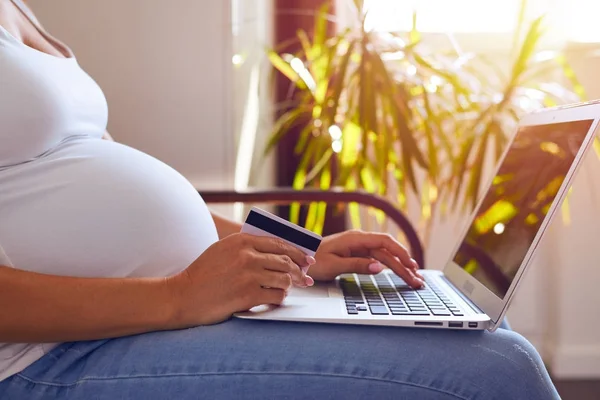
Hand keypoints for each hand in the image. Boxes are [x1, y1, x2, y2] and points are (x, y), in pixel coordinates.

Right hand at [166, 233, 314, 325]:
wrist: (183, 296)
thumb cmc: (202, 273)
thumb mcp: (222, 250)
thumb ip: (246, 247)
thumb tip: (278, 252)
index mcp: (241, 240)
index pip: (279, 243)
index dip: (297, 252)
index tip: (306, 259)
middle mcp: (247, 255)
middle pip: (285, 261)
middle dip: (299, 271)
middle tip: (305, 278)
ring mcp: (248, 276)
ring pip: (284, 279)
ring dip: (289, 286)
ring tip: (287, 290)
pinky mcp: (248, 295)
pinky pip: (275, 296)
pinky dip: (279, 298)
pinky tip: (276, 299)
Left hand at [310, 230, 423, 287]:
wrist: (301, 257)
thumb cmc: (313, 260)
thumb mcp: (334, 265)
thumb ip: (357, 265)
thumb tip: (379, 267)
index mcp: (355, 238)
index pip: (385, 242)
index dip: (400, 253)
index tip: (411, 265)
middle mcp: (360, 240)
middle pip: (388, 252)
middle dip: (405, 265)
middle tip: (417, 280)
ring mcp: (360, 247)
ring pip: (385, 257)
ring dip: (400, 268)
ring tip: (414, 279)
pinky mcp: (358, 254)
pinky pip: (379, 260)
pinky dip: (390, 267)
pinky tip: (400, 273)